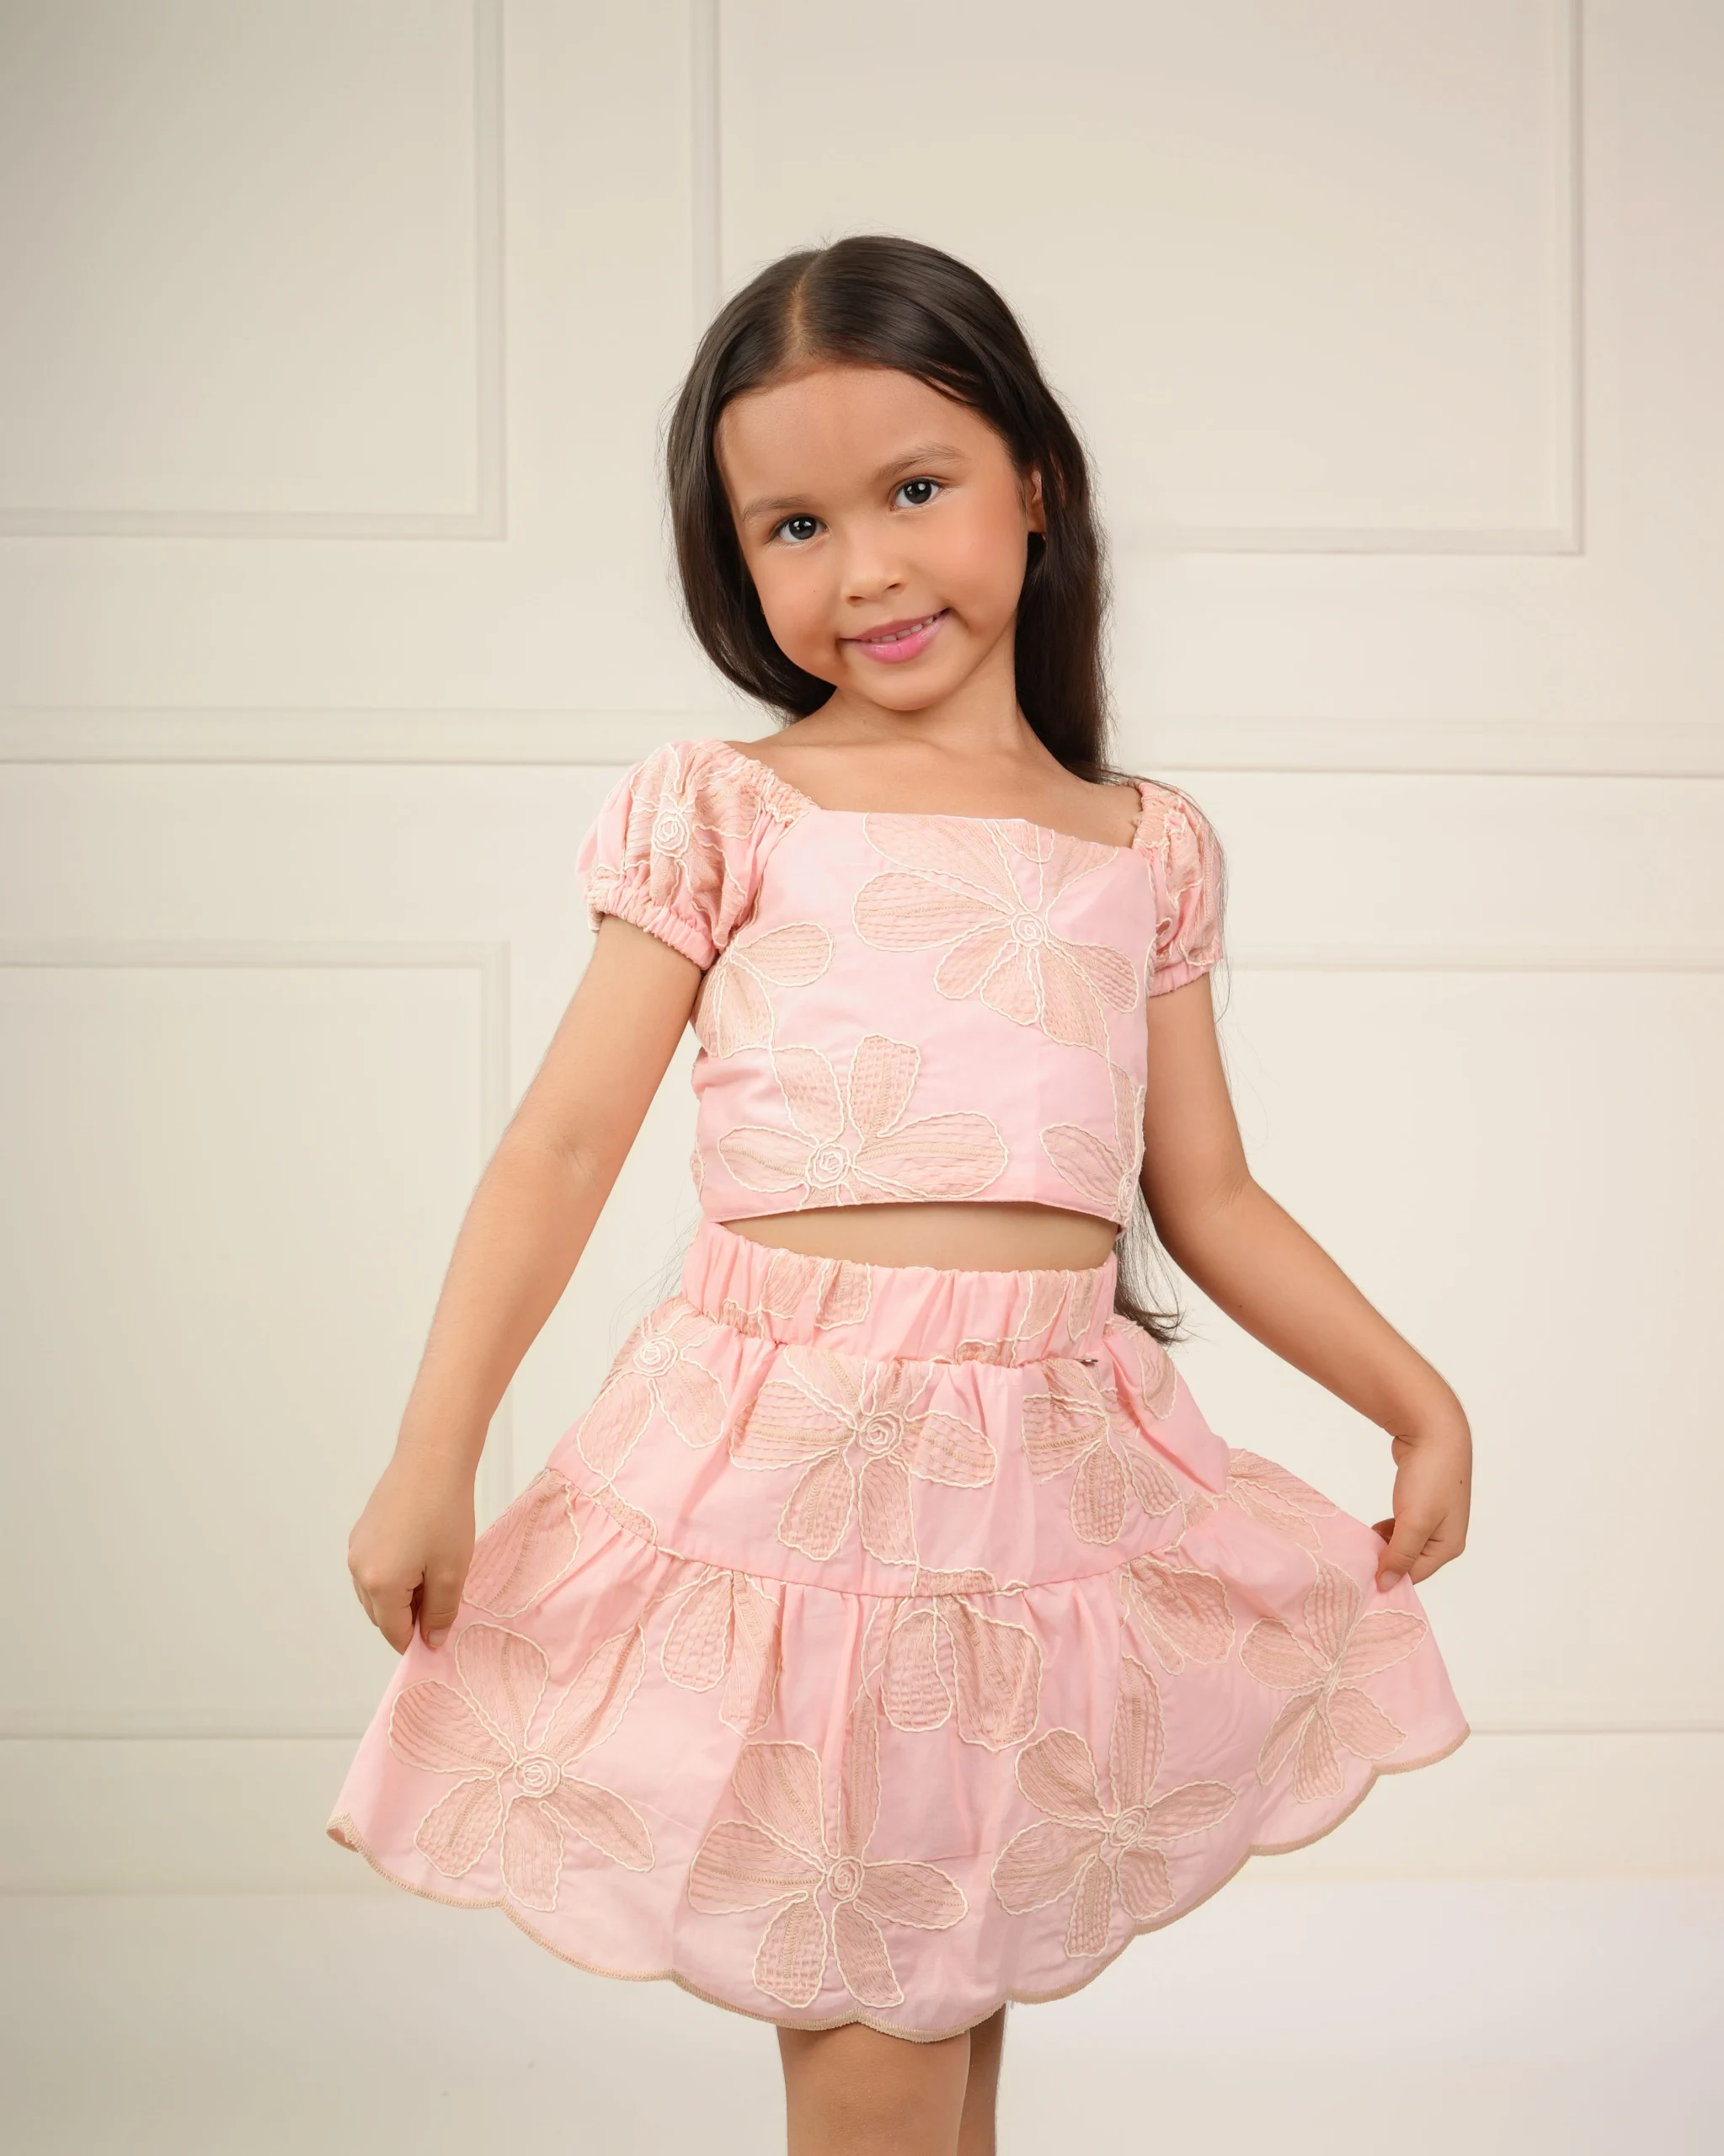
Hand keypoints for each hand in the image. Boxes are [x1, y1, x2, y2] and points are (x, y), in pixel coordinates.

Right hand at [347, 1445, 475, 1653]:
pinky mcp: (361, 1532)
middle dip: (409, 1617)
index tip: (441, 1634)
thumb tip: (430, 1640)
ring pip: (376, 1593)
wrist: (432, 1459)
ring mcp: (356, 1549)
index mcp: (378, 1584)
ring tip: (436, 1572)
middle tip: (444, 1598)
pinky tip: (422, 1554)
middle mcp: (358, 1569)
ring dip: (402, 1596)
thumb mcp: (451, 1571)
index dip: (418, 1640)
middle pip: (381, 1615)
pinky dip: (394, 1574)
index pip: (394, 1633)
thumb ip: (440, 1612)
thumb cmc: (445, 1512)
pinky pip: (374, 1569)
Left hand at [1371, 1403, 1470, 1592]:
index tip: (1359, 1578)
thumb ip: (1400, 1555)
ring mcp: (1435, 1517)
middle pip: (1410, 1560)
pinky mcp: (1423, 1502)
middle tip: (1356, 1559)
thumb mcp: (1414, 1522)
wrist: (1433, 1429)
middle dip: (1385, 1560)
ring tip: (1360, 1544)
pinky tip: (1370, 1529)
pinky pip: (1402, 1526)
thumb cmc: (1430, 1476)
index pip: (1415, 1575)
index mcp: (1449, 1546)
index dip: (1388, 1577)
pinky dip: (1387, 1529)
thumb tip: (1387, 1586)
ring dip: (1383, 1543)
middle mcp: (1445, 1535)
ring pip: (1404, 1542)